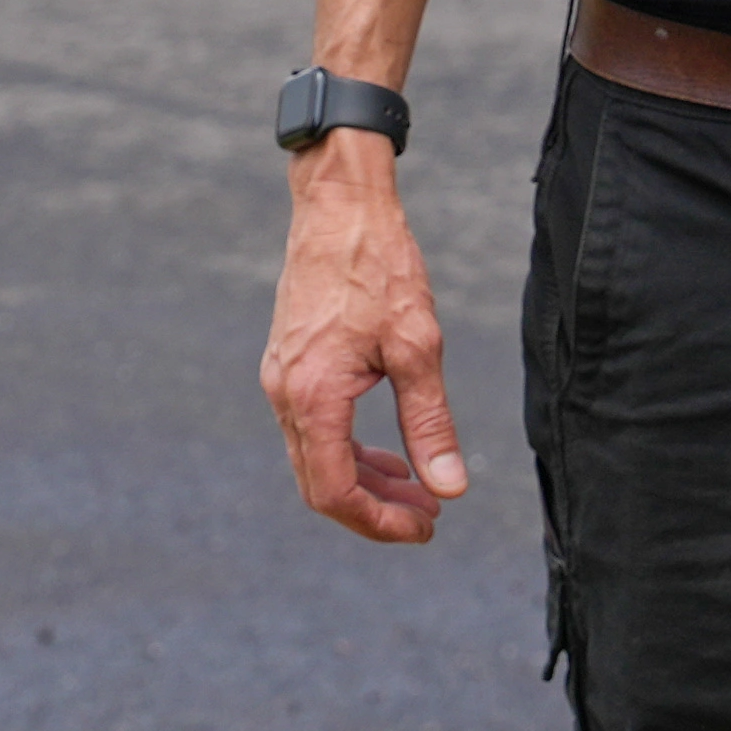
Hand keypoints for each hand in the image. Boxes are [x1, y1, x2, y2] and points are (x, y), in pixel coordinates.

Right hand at [261, 131, 469, 543]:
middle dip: (375, 509)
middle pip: (320, 484)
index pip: (334, 492)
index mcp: (312, 395)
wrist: (338, 204)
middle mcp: (284, 394)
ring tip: (418, 488)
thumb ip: (430, 423)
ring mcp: (280, 378)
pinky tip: (388, 449)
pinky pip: (313, 428)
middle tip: (428, 515)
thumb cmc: (379, 265)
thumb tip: (450, 489)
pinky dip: (349, 449)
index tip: (426, 526)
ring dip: (364, 481)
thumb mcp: (417, 346)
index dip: (380, 522)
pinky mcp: (288, 364)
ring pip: (315, 458)